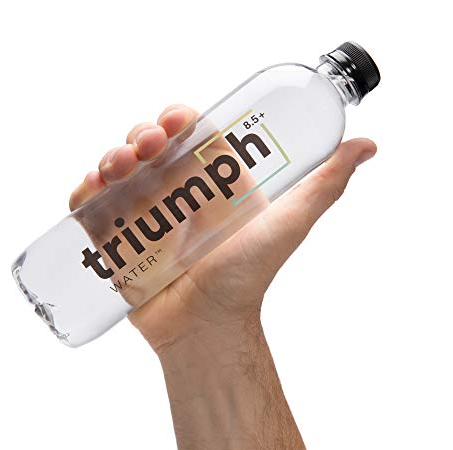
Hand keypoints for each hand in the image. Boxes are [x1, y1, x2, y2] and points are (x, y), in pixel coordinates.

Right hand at [69, 104, 375, 352]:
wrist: (206, 328)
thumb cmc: (246, 278)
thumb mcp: (287, 225)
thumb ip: (325, 186)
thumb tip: (367, 145)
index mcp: (213, 183)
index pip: (191, 135)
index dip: (178, 118)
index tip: (175, 121)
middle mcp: (178, 194)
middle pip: (150, 148)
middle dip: (141, 137)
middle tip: (145, 148)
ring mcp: (144, 215)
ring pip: (118, 171)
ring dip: (111, 158)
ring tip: (116, 169)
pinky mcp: (118, 238)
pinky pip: (93, 207)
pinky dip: (85, 192)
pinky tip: (92, 190)